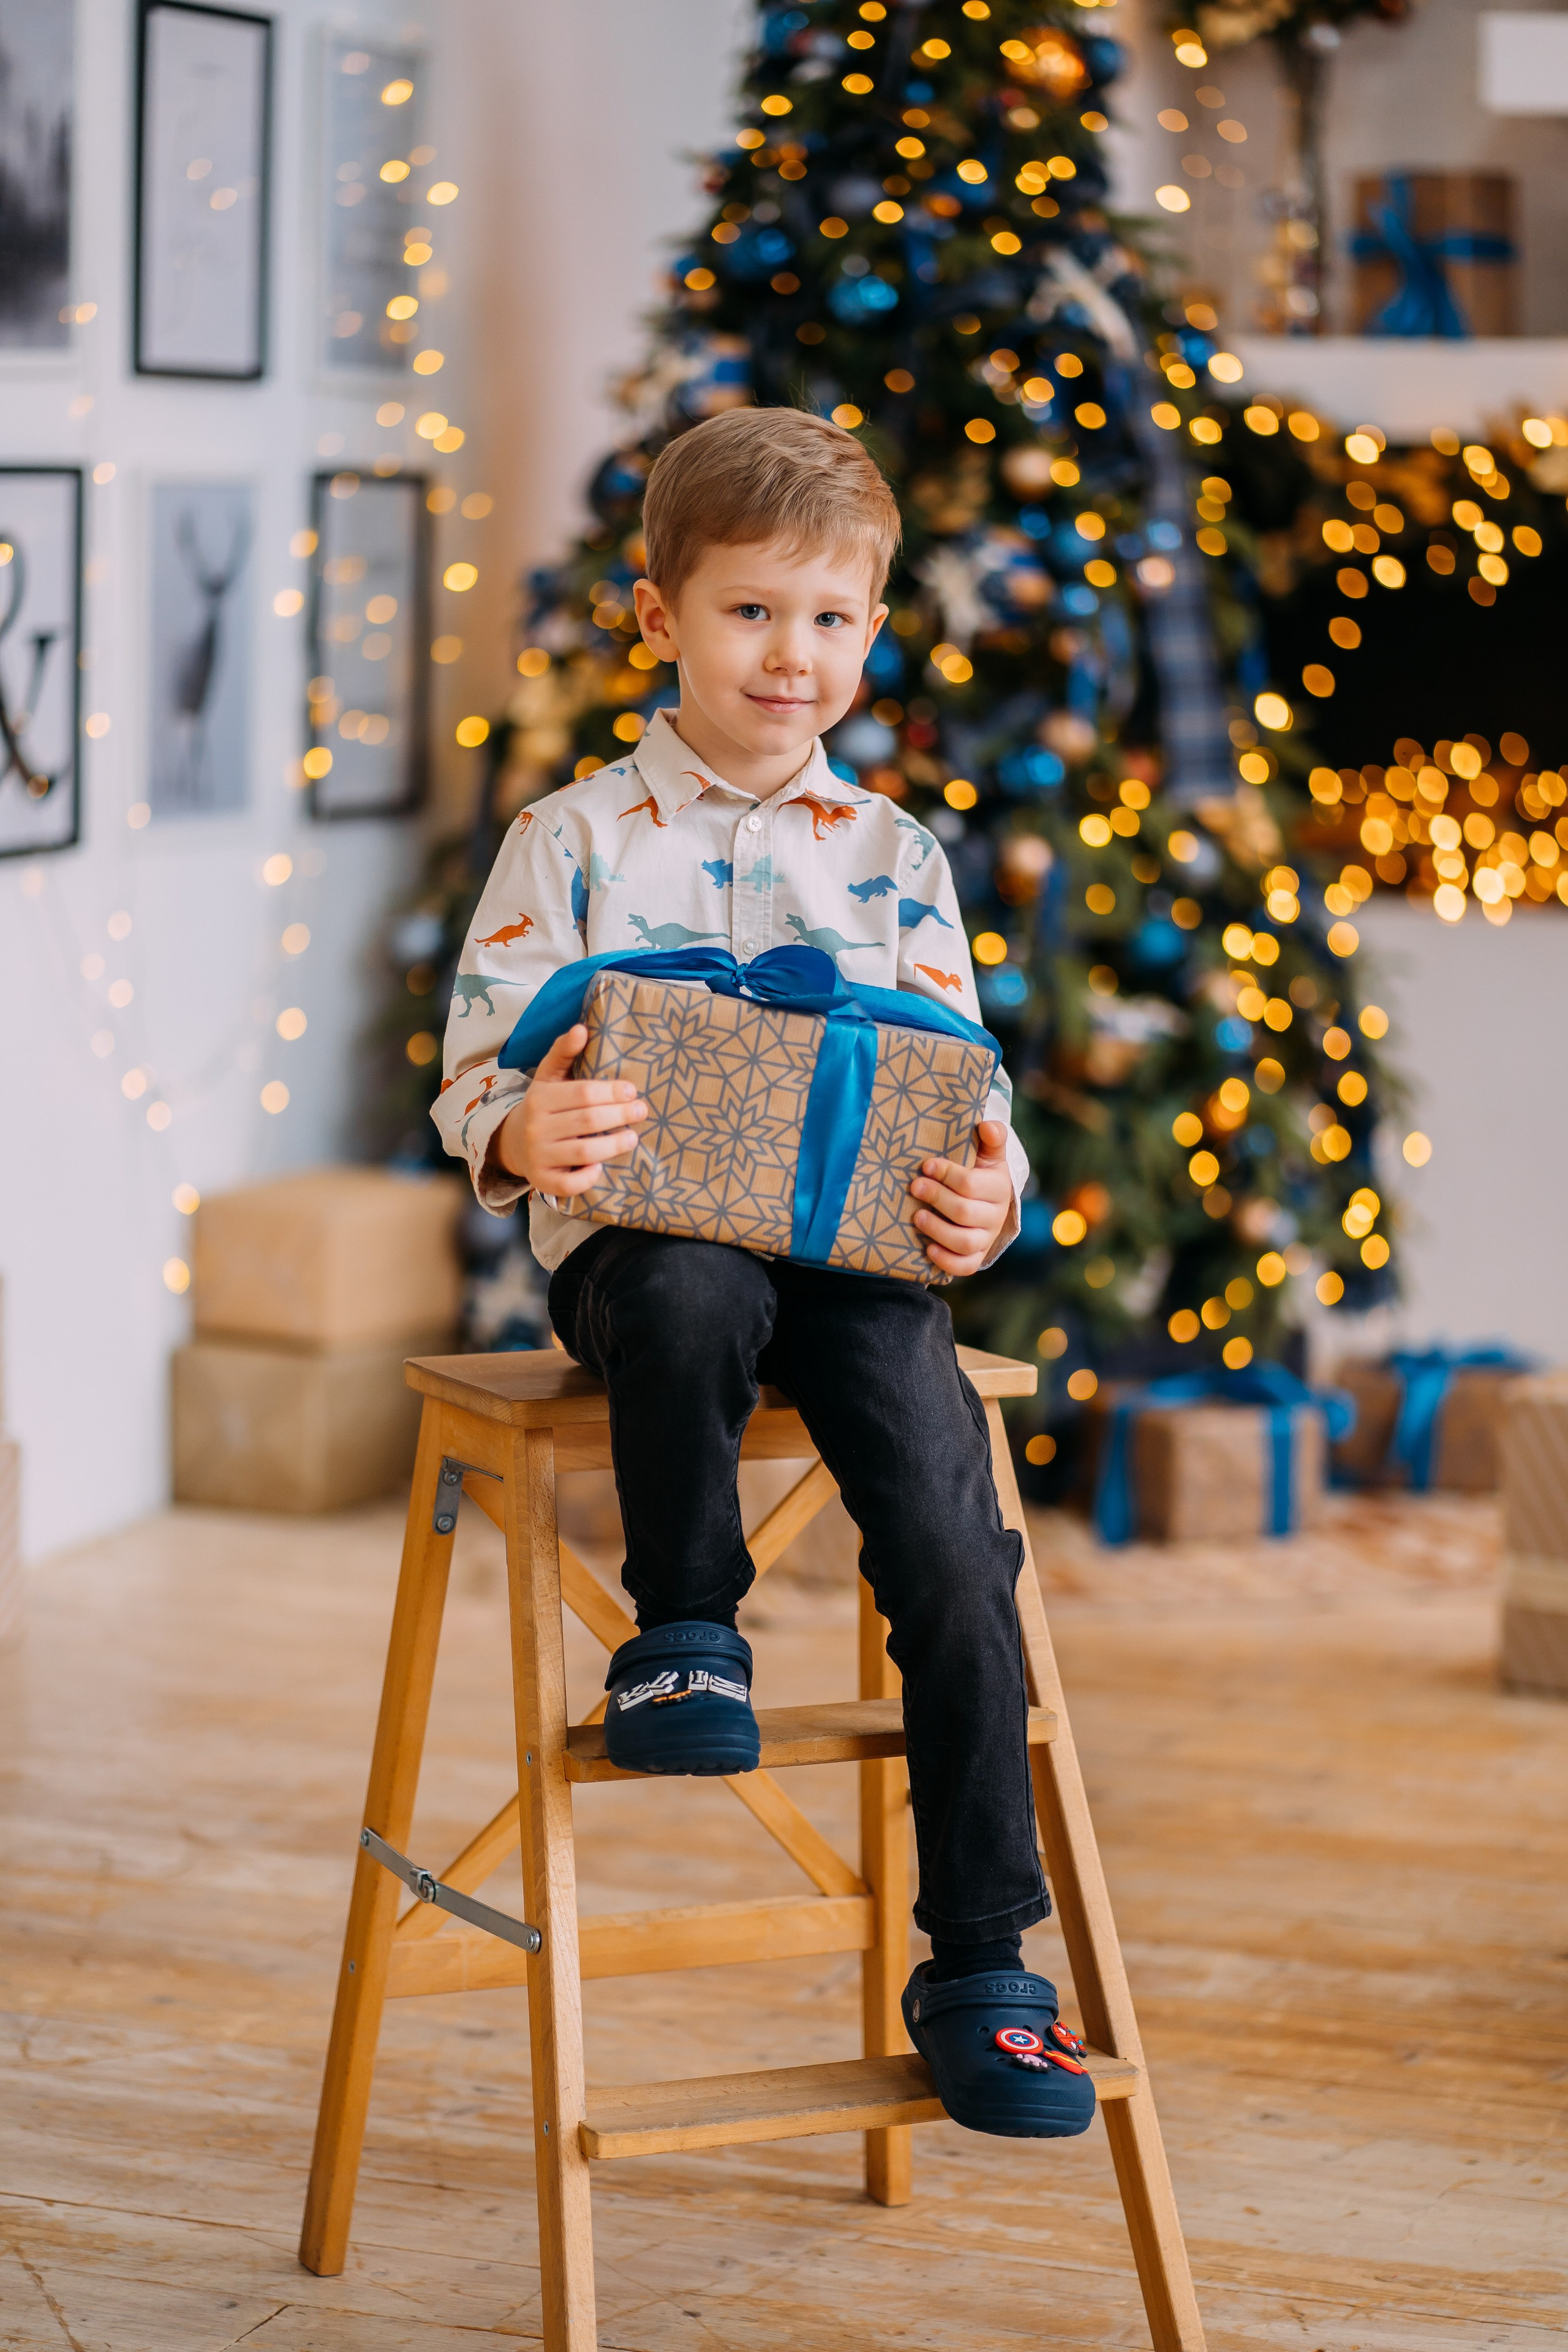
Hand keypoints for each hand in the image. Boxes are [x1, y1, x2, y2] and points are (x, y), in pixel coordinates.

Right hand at [493, 1025, 647, 1196]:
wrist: (514, 1143)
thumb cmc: (543, 1107)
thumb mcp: (549, 1077)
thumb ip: (564, 1052)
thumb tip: (582, 1028)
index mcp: (539, 1099)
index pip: (582, 1093)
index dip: (611, 1092)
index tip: (632, 1091)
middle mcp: (536, 1128)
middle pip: (586, 1121)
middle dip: (619, 1115)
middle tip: (642, 1111)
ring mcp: (538, 1156)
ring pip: (582, 1153)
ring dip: (612, 1145)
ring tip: (633, 1138)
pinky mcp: (542, 1181)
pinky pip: (568, 1184)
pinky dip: (588, 1178)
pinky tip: (602, 1168)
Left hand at [908, 1119, 1012, 1277]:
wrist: (986, 1202)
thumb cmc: (979, 1172)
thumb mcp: (988, 1152)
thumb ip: (992, 1136)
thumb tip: (986, 1125)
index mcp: (999, 1187)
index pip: (972, 1184)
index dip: (947, 1174)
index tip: (926, 1165)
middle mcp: (995, 1216)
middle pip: (964, 1212)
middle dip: (936, 1198)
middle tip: (914, 1187)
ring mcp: (985, 1239)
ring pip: (963, 1241)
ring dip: (937, 1230)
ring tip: (916, 1217)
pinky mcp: (975, 1257)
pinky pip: (964, 1266)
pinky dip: (946, 1260)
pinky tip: (927, 1249)